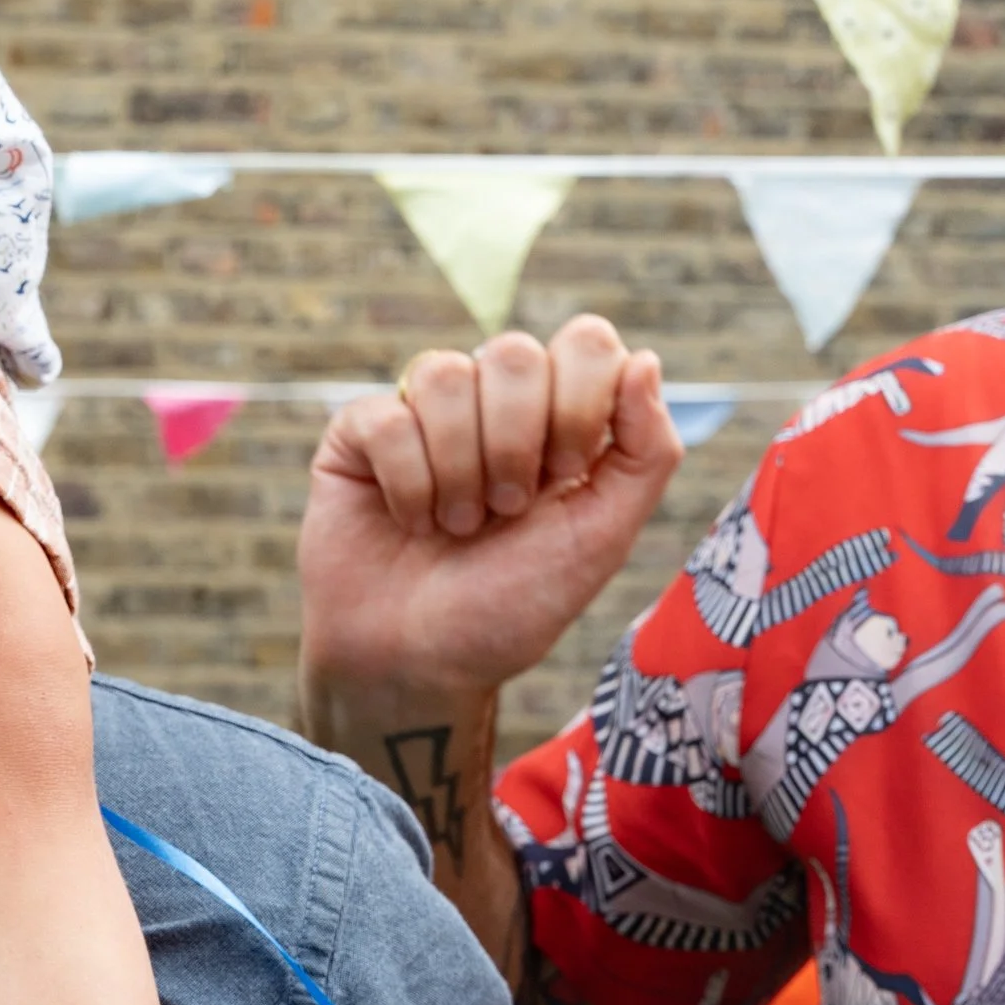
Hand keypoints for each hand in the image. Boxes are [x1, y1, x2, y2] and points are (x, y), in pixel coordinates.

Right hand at [298, 319, 679, 705]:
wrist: (420, 663)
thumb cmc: (512, 606)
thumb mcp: (602, 538)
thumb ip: (645, 452)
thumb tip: (644, 359)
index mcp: (558, 416)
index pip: (584, 341)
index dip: (578, 403)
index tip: (567, 476)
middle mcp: (491, 404)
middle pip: (512, 352)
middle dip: (516, 445)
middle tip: (507, 511)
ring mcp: (422, 413)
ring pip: (444, 375)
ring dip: (459, 471)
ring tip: (456, 526)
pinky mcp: (359, 433)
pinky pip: (387, 417)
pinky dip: (408, 484)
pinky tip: (409, 520)